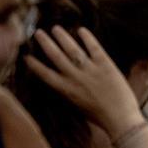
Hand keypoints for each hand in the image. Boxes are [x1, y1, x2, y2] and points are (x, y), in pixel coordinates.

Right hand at [25, 26, 142, 137]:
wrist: (120, 119)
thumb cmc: (101, 116)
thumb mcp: (78, 105)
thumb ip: (70, 91)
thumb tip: (64, 81)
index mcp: (66, 90)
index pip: (45, 74)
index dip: (34, 64)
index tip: (27, 56)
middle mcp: (75, 78)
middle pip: (55, 56)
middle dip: (45, 43)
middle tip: (38, 33)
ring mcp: (90, 71)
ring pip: (72, 50)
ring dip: (62, 37)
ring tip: (55, 28)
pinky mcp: (106, 66)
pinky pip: (94, 48)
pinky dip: (87, 38)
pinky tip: (81, 29)